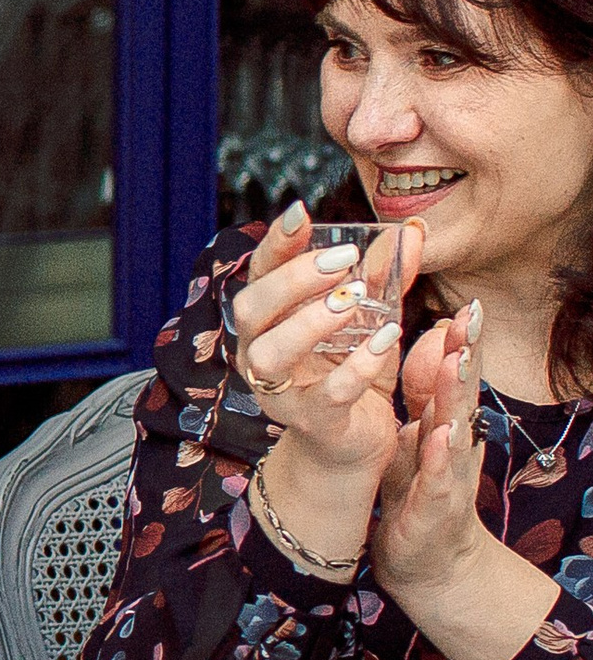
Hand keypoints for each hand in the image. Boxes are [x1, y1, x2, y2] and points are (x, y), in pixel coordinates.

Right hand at [226, 205, 420, 482]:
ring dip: (307, 323)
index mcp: (270, 323)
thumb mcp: (371, 323)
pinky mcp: (312, 422)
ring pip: (270, 353)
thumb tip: (409, 231)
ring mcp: (280, 391)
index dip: (275, 244)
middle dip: (292, 280)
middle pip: (250, 309)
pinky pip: (325, 395)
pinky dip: (354, 367)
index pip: (260, 274)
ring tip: (351, 302)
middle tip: (340, 260)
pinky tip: (384, 342)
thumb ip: (386, 280)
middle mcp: (261, 354)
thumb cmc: (353, 376)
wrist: (353, 447)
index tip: (300, 212)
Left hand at [371, 299, 494, 600]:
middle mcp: (454, 446)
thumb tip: (437, 337)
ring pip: (455, 431)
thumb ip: (426, 391)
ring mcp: (448, 477)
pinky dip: (438, 457)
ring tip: (457, 362)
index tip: (468, 303)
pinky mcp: (432, 509)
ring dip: (456, 397)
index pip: (456, 377)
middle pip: (463, 394)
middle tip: (470, 316)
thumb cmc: (420, 492)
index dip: (463, 341)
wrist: (427, 564)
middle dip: (467, 356)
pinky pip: (436, 479)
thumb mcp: (418, 434)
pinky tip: (438, 435)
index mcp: (446, 425)